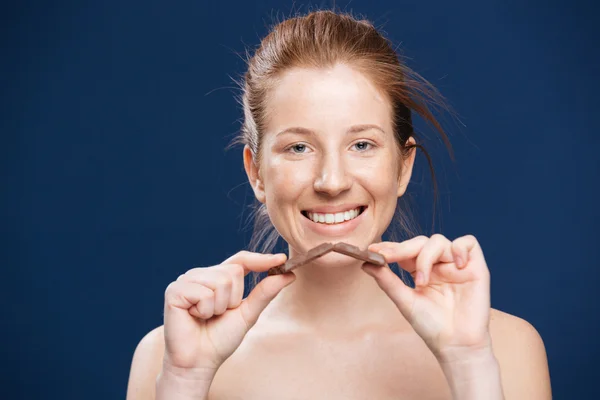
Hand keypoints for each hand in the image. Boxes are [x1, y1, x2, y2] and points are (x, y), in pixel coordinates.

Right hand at [162, 251, 294, 375]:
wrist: (199, 362)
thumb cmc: (220, 339)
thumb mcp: (248, 314)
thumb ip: (265, 293)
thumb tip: (288, 274)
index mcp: (217, 277)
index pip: (241, 260)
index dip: (260, 259)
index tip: (281, 260)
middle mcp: (201, 274)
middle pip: (233, 272)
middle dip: (233, 299)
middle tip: (218, 314)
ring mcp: (186, 280)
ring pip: (220, 282)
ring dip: (219, 307)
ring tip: (206, 317)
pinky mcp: (174, 290)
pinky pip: (203, 293)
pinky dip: (204, 311)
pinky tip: (194, 317)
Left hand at [363, 234, 491, 359]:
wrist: (456, 345)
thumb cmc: (432, 326)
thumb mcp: (405, 301)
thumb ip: (387, 281)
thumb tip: (366, 263)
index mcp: (421, 270)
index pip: (406, 251)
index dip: (391, 247)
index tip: (373, 249)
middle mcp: (439, 265)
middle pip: (420, 242)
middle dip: (403, 248)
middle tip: (388, 257)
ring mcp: (456, 265)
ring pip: (439, 241)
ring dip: (426, 256)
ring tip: (422, 281)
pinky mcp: (475, 267)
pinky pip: (469, 243)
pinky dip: (459, 248)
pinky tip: (454, 264)